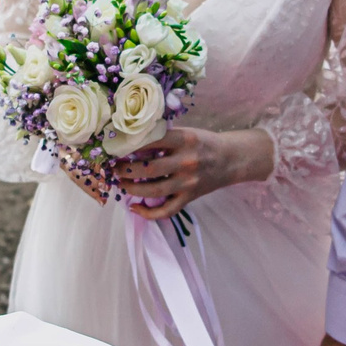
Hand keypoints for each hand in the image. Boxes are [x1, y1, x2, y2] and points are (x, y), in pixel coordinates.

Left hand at [118, 126, 272, 219]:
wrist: (231, 159)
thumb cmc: (203, 143)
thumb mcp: (186, 132)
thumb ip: (163, 137)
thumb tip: (129, 142)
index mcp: (184, 140)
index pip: (150, 142)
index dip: (129, 146)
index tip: (115, 148)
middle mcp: (186, 162)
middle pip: (147, 169)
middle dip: (125, 169)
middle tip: (114, 167)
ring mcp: (188, 182)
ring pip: (153, 190)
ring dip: (131, 189)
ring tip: (120, 182)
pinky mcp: (190, 198)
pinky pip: (166, 210)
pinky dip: (148, 213)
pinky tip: (135, 208)